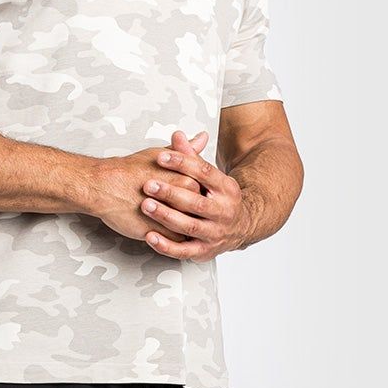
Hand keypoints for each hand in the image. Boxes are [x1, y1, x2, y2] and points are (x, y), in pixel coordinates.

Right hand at [86, 129, 213, 244]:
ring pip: (188, 227)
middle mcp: (185, 200)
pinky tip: (162, 229)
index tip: (187, 194)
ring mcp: (174, 218)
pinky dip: (171, 237)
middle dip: (193, 211)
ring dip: (183, 225)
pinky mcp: (161, 234)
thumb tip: (201, 139)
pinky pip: (175, 241)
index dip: (197, 194)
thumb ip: (185, 151)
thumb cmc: (130, 170)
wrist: (105, 186)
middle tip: (179, 208)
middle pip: (199, 211)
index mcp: (188, 180)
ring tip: (171, 218)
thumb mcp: (161, 154)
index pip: (205, 192)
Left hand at [135, 129, 249, 259]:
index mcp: (226, 189)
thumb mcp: (211, 177)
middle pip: (196, 203)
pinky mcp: (204, 251)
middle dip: (171, 193)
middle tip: (148, 185)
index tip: (160, 157)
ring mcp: (215, 233)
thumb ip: (192, 158)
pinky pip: (184, 251)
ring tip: (145, 206)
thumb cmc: (219, 198)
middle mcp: (223, 212)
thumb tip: (177, 135)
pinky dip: (166, 246)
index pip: (205, 173)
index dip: (182, 164)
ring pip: (189, 227)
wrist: (242, 226)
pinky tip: (150, 236)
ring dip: (166, 217)